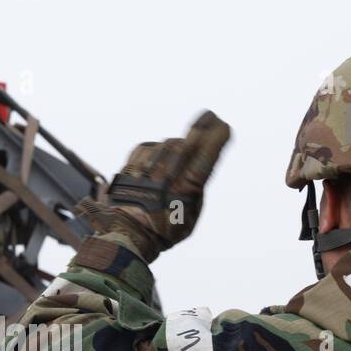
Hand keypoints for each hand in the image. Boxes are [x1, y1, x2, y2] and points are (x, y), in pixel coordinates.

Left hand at [76, 110, 230, 259]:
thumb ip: (197, 189)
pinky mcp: (130, 166)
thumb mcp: (190, 215)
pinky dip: (153, 151)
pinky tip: (155, 162)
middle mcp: (166, 176)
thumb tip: (198, 163)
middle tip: (209, 115)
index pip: (205, 156)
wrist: (127, 235)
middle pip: (187, 143)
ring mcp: (146, 169)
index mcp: (185, 191)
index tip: (223, 125)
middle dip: (201, 127)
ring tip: (172, 166)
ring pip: (167, 145)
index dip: (215, 138)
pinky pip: (147, 148)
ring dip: (174, 149)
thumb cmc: (164, 230)